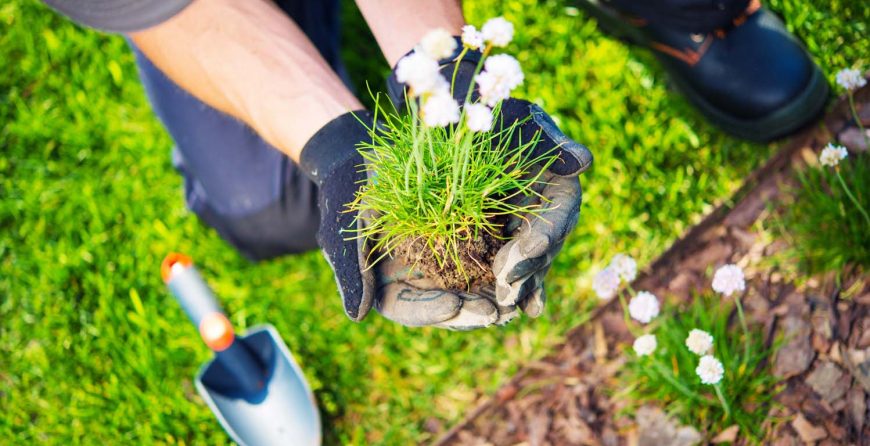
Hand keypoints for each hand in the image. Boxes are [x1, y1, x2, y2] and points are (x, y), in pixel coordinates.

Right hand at [299, 111, 512, 328]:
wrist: (364, 154)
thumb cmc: (349, 191)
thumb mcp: (350, 227)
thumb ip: (353, 270)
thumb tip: (357, 315)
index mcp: (386, 282)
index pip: (408, 308)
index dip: (429, 311)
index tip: (452, 307)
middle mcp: (417, 278)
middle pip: (446, 306)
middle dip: (471, 311)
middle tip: (496, 314)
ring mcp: (442, 260)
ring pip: (470, 287)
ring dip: (493, 296)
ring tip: (515, 303)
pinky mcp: (464, 238)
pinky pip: (486, 257)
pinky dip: (503, 265)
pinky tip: (523, 270)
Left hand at [387, 44, 592, 321]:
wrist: (455, 112)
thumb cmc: (488, 105)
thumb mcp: (514, 114)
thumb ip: (547, 139)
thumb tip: (584, 162)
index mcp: (558, 182)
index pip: (558, 213)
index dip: (545, 233)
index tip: (529, 249)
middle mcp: (545, 211)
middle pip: (543, 248)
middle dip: (526, 270)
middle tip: (506, 289)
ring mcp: (522, 229)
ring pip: (525, 265)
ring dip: (516, 288)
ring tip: (502, 309)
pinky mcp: (497, 240)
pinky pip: (502, 268)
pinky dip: (500, 288)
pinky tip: (494, 312)